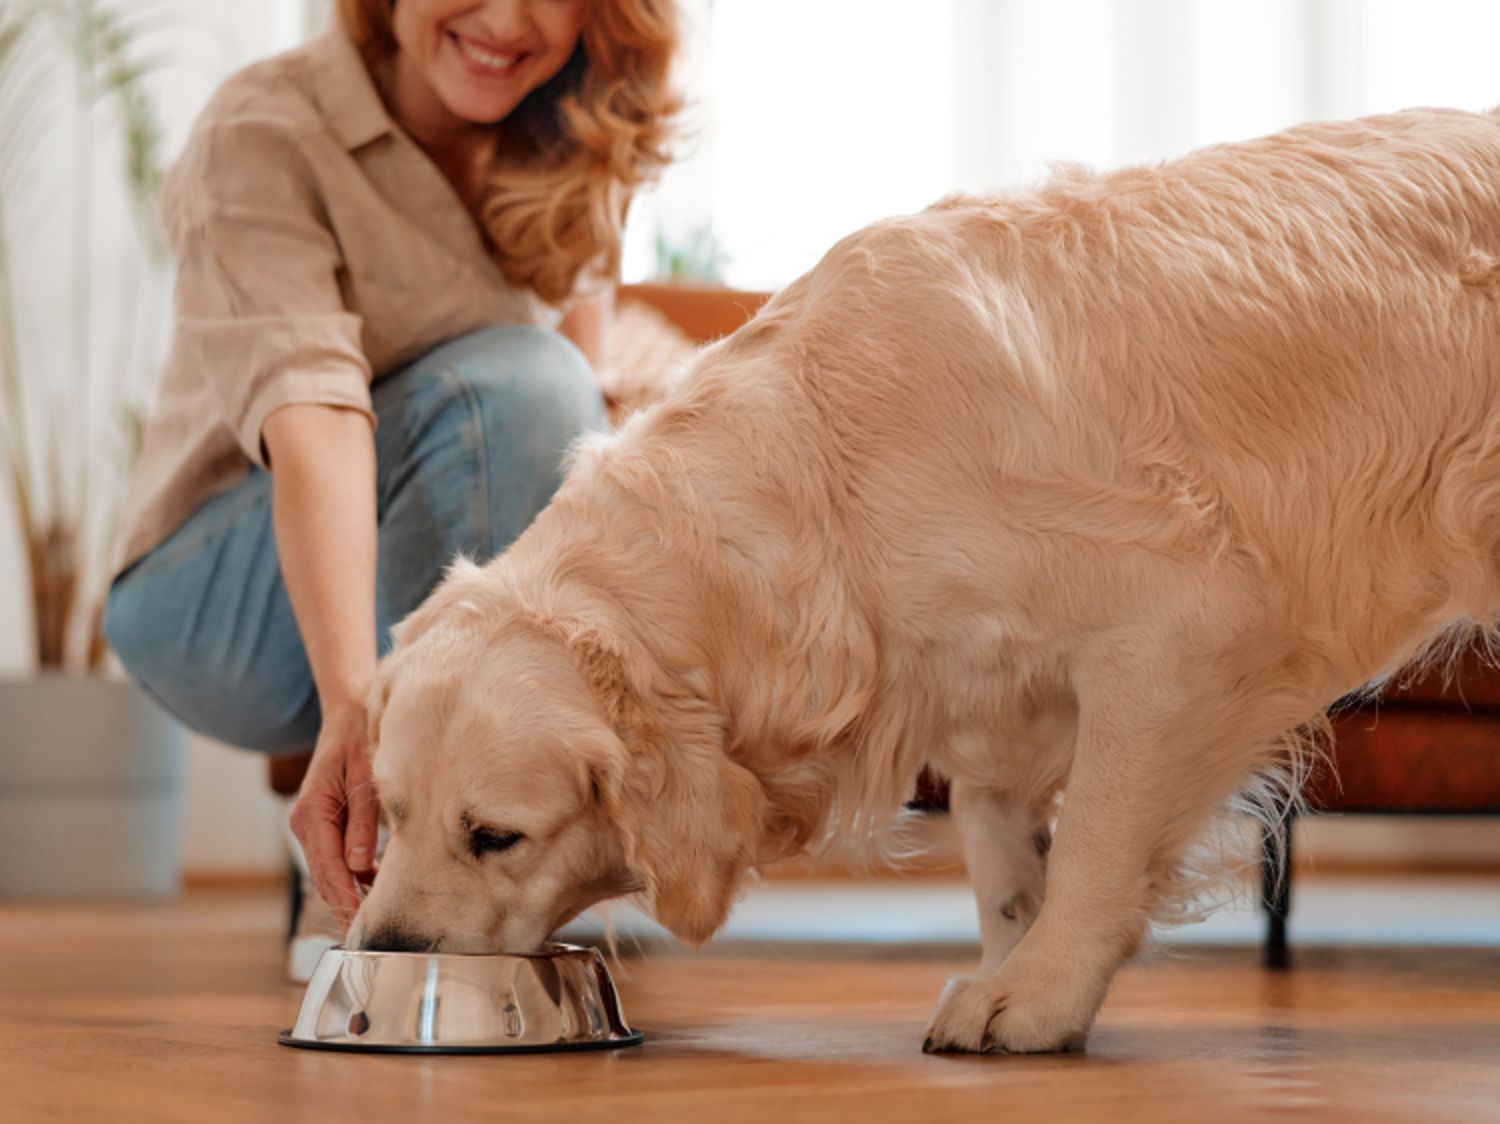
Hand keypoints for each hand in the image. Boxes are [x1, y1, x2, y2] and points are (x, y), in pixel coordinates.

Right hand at [289, 700, 379, 930]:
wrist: (349, 713)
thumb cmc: (360, 739)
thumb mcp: (365, 779)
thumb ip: (363, 823)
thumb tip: (359, 867)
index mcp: (313, 812)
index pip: (329, 868)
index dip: (346, 899)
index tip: (360, 926)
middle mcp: (306, 822)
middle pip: (325, 876)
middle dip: (345, 905)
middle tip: (369, 936)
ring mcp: (311, 824)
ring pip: (329, 870)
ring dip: (349, 893)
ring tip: (374, 918)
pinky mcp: (323, 824)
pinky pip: (334, 857)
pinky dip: (351, 875)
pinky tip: (373, 887)